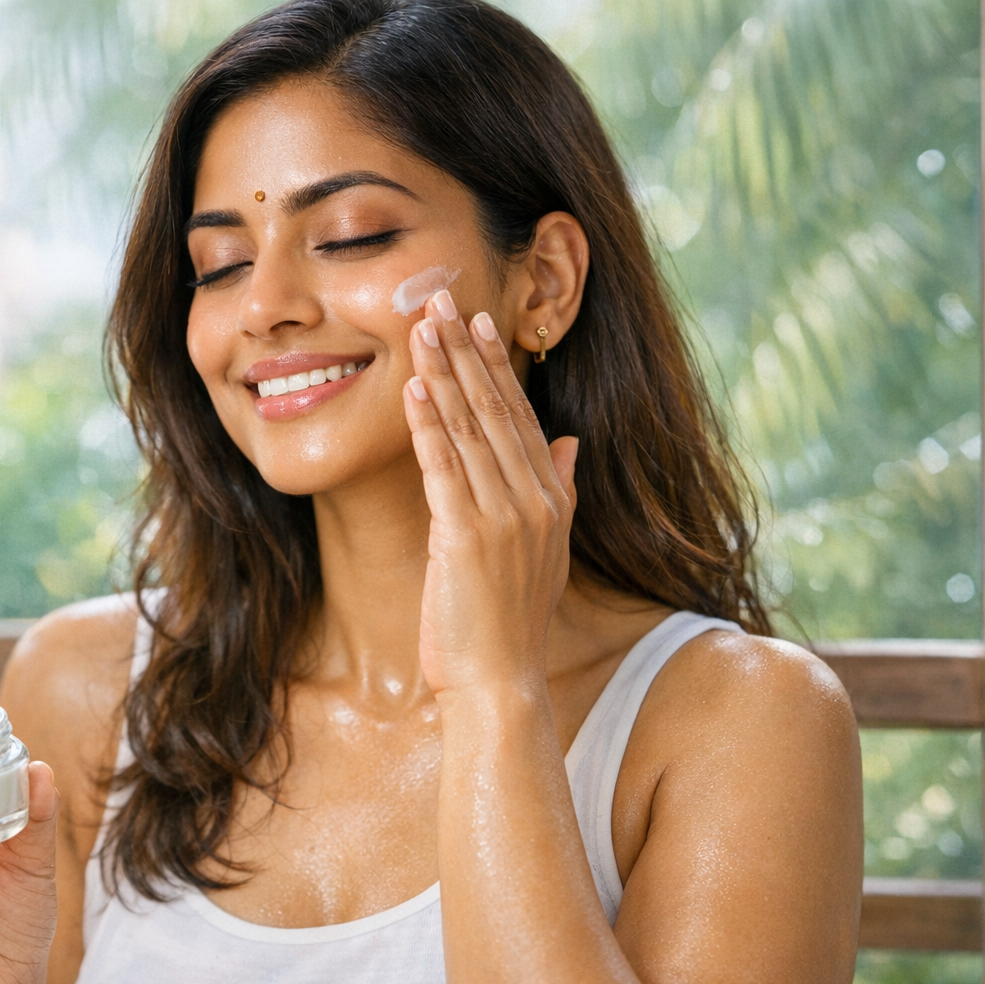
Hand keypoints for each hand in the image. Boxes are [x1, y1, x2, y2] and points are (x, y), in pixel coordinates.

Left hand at [403, 288, 578, 696]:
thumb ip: (560, 490)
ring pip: (469, 430)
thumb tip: (569, 441)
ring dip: (443, 375)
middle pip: (495, 410)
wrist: (501, 682)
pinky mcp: (468, 537)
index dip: (498, 366)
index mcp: (552, 500)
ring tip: (422, 330)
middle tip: (442, 301)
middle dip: (466, 352)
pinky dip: (428, 427)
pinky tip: (414, 391)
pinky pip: (445, 469)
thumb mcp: (546, 551)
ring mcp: (504, 518)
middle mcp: (535, 501)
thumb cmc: (510, 622)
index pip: (521, 417)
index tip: (479, 322)